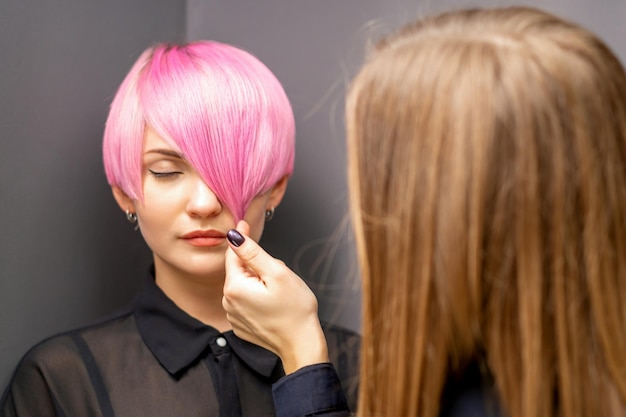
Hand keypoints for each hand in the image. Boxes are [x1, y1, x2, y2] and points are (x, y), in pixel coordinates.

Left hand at [223, 220, 328, 373]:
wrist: (301, 345)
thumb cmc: (295, 310)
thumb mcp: (277, 273)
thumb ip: (253, 253)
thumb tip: (234, 235)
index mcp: (235, 287)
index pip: (233, 254)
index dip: (241, 238)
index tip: (245, 223)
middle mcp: (228, 302)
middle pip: (240, 271)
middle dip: (257, 266)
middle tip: (279, 273)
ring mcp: (234, 316)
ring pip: (244, 286)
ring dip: (258, 282)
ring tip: (279, 292)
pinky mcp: (241, 325)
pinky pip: (246, 302)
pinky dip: (257, 298)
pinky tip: (273, 305)